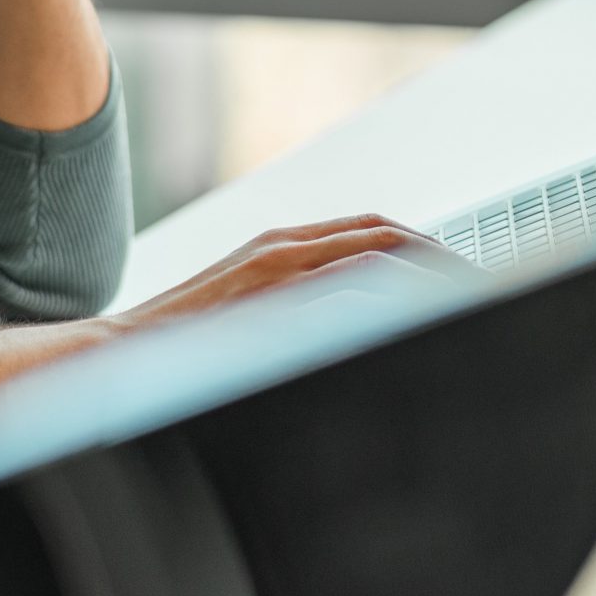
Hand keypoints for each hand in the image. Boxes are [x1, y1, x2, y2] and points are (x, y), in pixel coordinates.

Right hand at [0, 215, 473, 445]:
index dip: (424, 252)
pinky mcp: (266, 292)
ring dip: (427, 271)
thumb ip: (290, 319)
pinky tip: (420, 313)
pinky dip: (389, 288)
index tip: (464, 280)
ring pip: (375, 249)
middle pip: (385, 234)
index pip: (372, 235)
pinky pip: (344, 280)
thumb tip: (345, 338)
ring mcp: (275, 266)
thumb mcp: (243, 325)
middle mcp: (283, 247)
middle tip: (486, 287)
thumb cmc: (174, 355)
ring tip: (471, 299)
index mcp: (280, 251)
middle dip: (440, 257)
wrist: (109, 361)